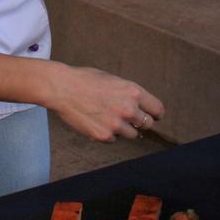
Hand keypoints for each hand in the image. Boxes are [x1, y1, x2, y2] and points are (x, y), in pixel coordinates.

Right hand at [45, 64, 163, 142]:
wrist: (63, 88)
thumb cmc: (85, 80)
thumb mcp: (114, 80)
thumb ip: (128, 94)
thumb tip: (139, 106)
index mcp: (133, 92)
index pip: (157, 110)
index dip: (156, 114)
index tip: (153, 116)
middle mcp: (129, 110)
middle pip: (147, 124)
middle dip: (140, 122)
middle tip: (128, 118)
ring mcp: (116, 125)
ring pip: (131, 134)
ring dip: (123, 129)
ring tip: (108, 118)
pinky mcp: (104, 136)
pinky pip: (113, 139)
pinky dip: (107, 133)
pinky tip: (96, 121)